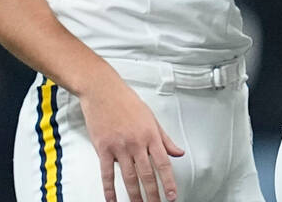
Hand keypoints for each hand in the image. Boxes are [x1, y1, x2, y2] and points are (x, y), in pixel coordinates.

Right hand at [79, 71, 183, 201]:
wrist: (103, 91)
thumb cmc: (127, 102)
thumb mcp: (152, 118)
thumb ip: (165, 139)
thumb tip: (178, 152)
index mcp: (151, 135)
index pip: (163, 163)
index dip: (168, 182)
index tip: (172, 195)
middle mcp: (136, 142)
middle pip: (147, 174)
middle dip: (153, 194)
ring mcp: (119, 147)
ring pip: (129, 177)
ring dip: (135, 195)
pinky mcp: (103, 148)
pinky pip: (107, 174)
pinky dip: (109, 189)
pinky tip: (112, 200)